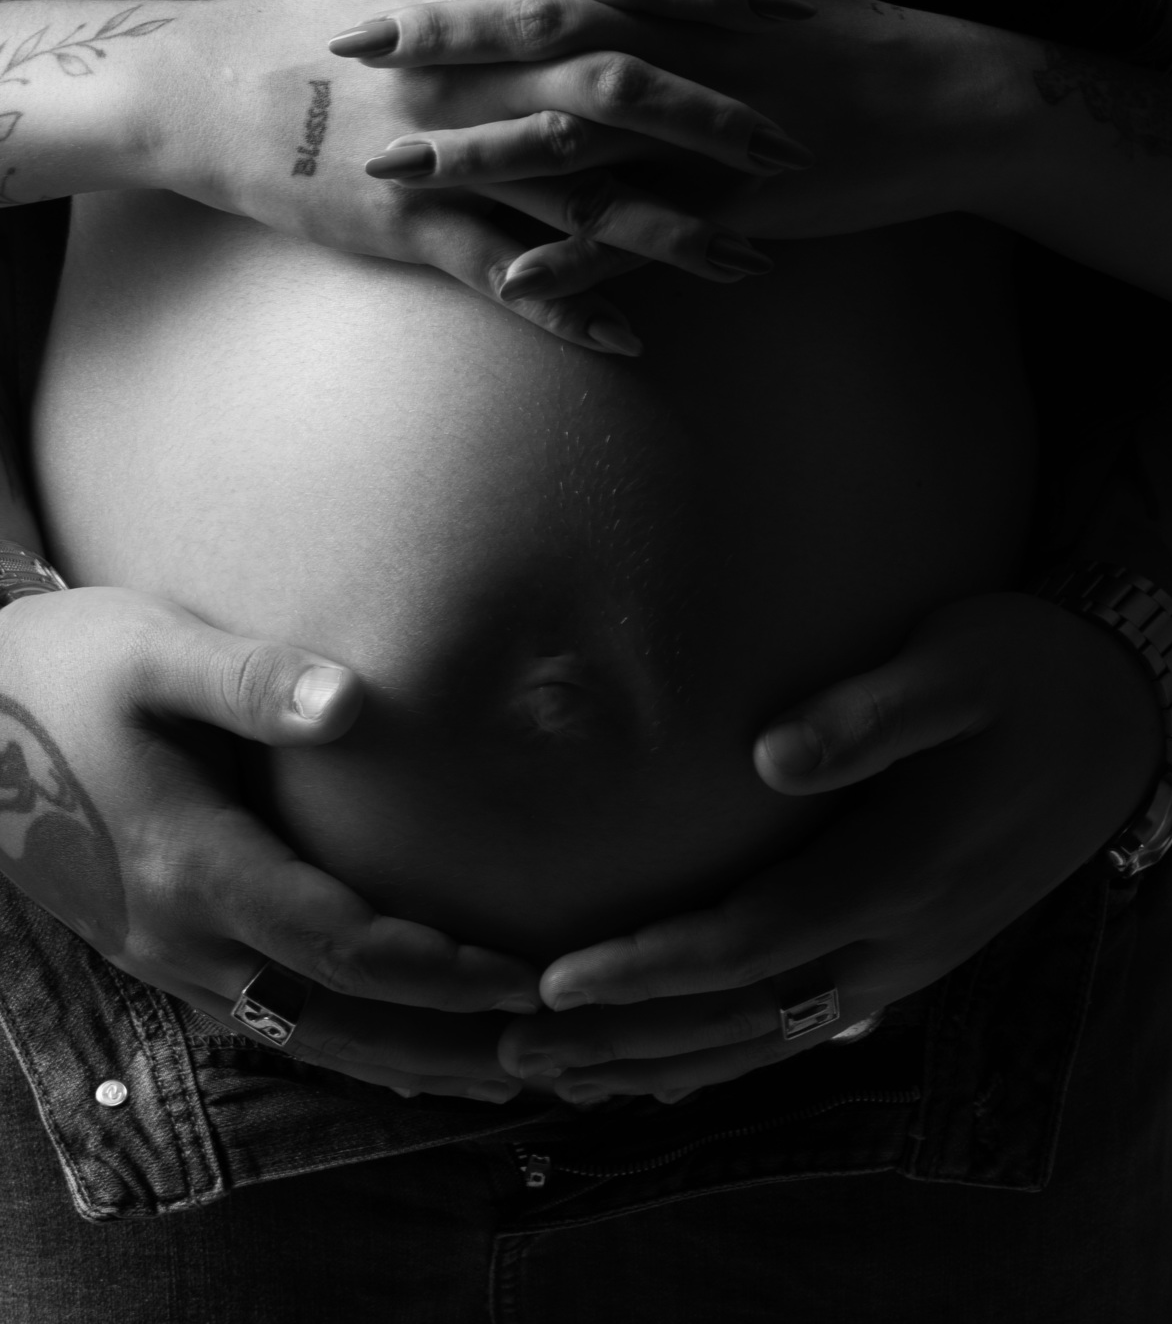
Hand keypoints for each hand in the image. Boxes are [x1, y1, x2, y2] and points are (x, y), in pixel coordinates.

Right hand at [0, 586, 535, 1101]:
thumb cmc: (65, 671)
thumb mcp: (150, 652)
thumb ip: (249, 679)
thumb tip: (350, 700)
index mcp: (193, 866)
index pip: (341, 948)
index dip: (440, 971)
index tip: (526, 975)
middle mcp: (181, 936)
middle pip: (337, 1020)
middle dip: (446, 1042)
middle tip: (551, 1054)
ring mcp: (165, 957)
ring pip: (304, 1036)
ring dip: (405, 1059)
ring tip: (500, 1073)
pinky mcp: (160, 952)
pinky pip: (269, 1022)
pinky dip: (349, 1042)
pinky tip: (400, 1047)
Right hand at [150, 0, 794, 352]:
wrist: (211, 92)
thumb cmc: (319, 14)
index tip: (796, 9)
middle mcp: (475, 67)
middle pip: (618, 88)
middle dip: (716, 120)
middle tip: (799, 147)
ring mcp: (444, 150)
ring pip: (579, 195)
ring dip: (672, 232)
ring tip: (755, 259)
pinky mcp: (410, 223)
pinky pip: (504, 274)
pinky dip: (568, 309)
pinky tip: (635, 341)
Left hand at [337, 0, 1010, 296]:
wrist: (943, 99)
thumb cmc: (832, 28)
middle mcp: (679, 29)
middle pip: (540, 22)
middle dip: (439, 34)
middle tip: (346, 44)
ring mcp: (705, 114)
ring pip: (575, 130)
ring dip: (480, 151)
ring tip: (394, 174)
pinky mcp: (733, 194)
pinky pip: (644, 233)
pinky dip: (579, 260)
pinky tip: (511, 283)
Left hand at [495, 594, 1160, 1102]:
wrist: (1120, 722)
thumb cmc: (1025, 675)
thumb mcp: (958, 665)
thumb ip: (869, 714)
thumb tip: (768, 757)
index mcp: (897, 870)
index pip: (745, 946)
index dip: (644, 969)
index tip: (549, 981)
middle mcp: (899, 938)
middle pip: (743, 1017)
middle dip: (627, 1037)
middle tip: (514, 1052)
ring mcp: (909, 959)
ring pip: (772, 1038)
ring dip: (667, 1061)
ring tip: (567, 1075)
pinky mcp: (912, 955)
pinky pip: (808, 1027)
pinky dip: (732, 1054)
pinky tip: (676, 1064)